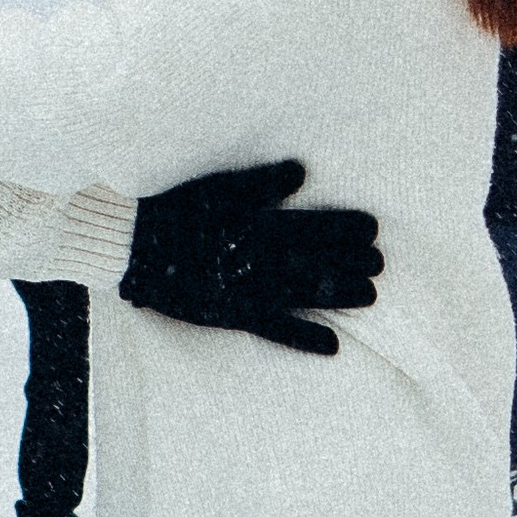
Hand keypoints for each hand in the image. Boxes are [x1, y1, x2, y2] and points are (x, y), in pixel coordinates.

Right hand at [121, 158, 380, 355]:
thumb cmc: (176, 210)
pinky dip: (305, 338)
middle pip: (318, 260)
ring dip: (341, 295)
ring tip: (371, 296)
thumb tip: (302, 171)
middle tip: (380, 264)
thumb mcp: (219, 186)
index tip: (373, 228)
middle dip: (352, 262)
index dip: (346, 227)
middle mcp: (263, 258)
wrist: (135, 247)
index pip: (314, 225)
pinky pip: (276, 330)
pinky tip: (333, 345)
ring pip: (307, 294)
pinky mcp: (234, 315)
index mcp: (261, 224)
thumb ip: (262, 182)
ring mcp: (250, 290)